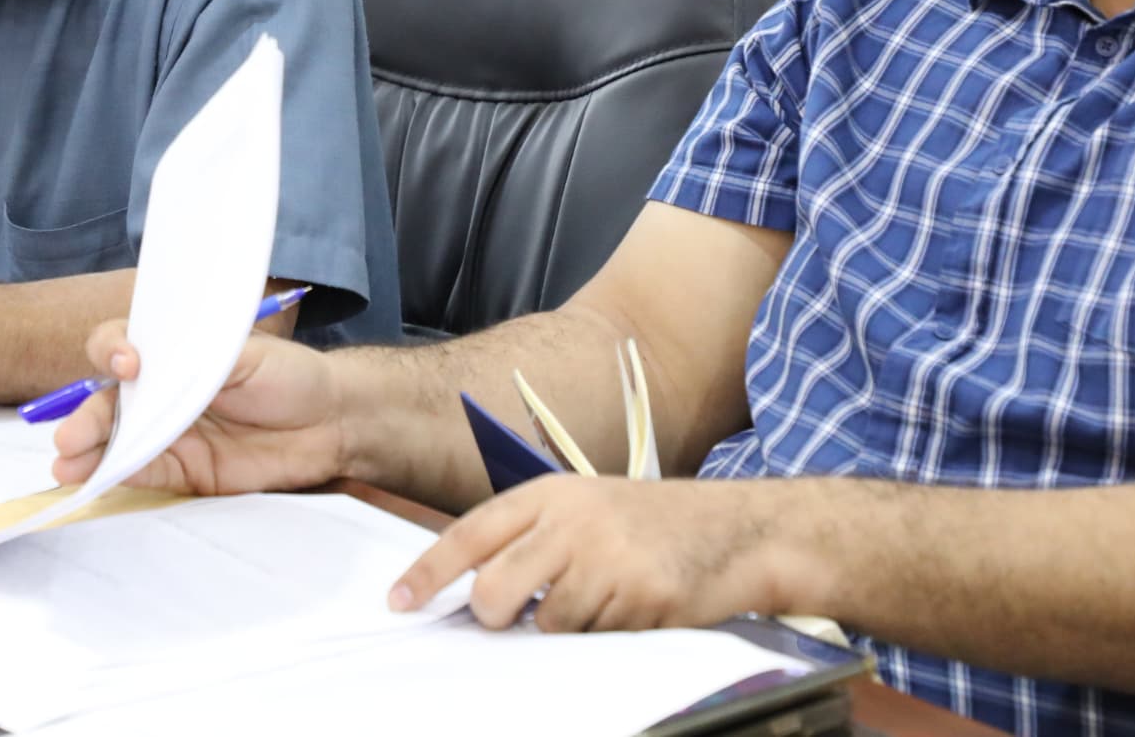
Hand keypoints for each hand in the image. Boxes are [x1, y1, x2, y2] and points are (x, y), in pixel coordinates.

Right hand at [50, 323, 349, 495]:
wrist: (331, 423)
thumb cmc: (290, 375)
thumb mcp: (245, 352)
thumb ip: (199, 359)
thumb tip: (152, 367)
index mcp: (173, 352)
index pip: (124, 346)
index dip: (114, 352)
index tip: (128, 365)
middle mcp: (162, 391)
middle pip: (111, 401)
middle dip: (87, 419)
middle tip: (69, 439)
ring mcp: (171, 433)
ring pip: (120, 440)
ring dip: (89, 452)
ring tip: (65, 466)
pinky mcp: (185, 471)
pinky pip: (145, 473)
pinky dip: (118, 475)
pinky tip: (92, 480)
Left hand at [390, 474, 782, 631]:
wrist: (737, 530)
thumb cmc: (650, 525)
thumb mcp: (585, 509)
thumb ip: (532, 541)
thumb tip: (473, 595)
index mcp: (551, 494)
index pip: (471, 533)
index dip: (428, 572)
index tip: (398, 602)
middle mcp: (573, 521)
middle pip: (496, 590)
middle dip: (495, 617)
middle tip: (511, 618)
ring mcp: (609, 558)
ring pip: (547, 625)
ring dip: (565, 629)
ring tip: (600, 600)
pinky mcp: (643, 595)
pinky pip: (597, 640)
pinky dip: (605, 637)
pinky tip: (630, 609)